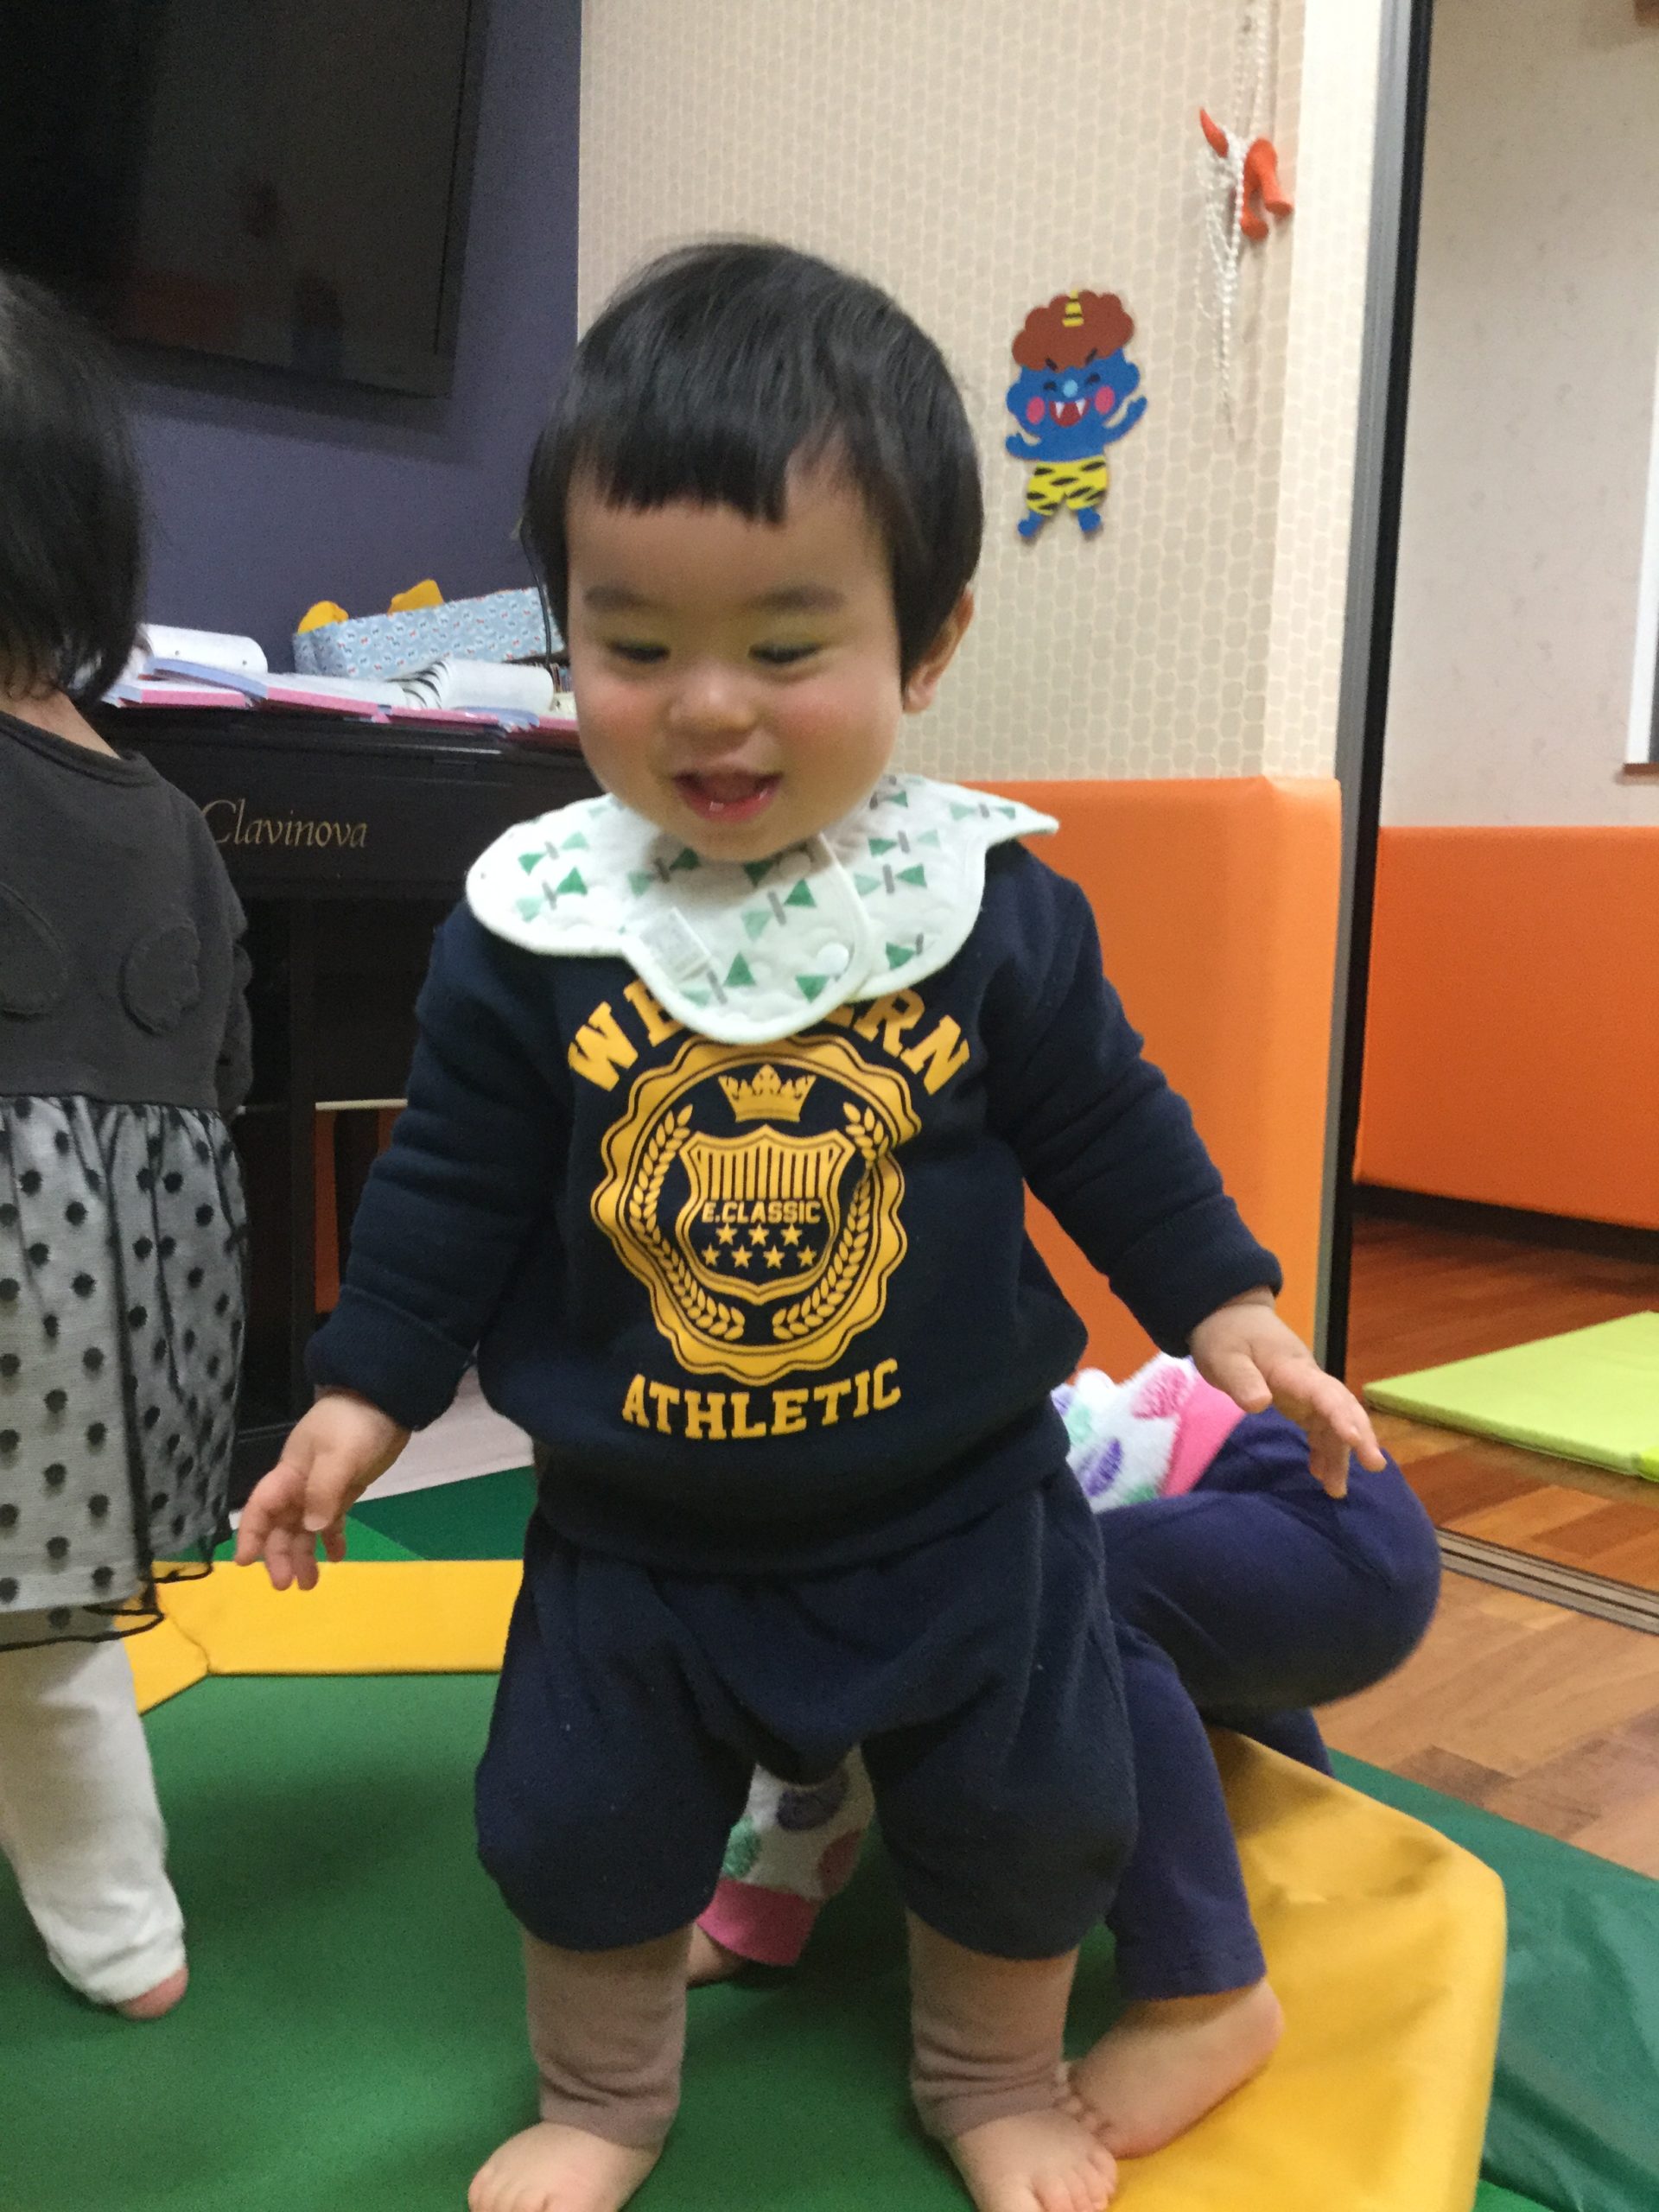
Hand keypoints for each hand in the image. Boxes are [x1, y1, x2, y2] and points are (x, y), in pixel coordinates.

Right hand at [234, 1391, 409, 1590]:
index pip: (261, 1507)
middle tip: (286, 1585)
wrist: (385, 1400)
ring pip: (304, 1528)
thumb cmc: (354, 1424)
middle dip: (278, 1554)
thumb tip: (311, 1527)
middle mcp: (299, 1485)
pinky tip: (337, 1558)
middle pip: (280, 1525)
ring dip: (303, 1554)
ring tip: (309, 1584)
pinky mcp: (344, 1490)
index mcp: (289, 1473)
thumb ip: (324, 1491)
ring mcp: (321, 1488)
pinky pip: (331, 1520)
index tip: (244, 1562)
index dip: (250, 1534)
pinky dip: (331, 1539)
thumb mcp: (339, 1455)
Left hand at [1187, 1291, 1383, 1498]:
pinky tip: (1320, 1473)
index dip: (1341, 1416)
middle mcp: (1307, 1380)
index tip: (1355, 1440)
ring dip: (1339, 1453)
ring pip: (1332, 1422)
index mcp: (1292, 1368)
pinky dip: (1322, 1449)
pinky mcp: (1298, 1401)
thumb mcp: (1223, 1356)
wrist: (1229, 1316)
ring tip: (1337, 1490)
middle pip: (1342, 1407)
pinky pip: (1319, 1427)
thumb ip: (1241, 1379)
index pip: (1324, 1392)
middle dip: (1361, 1436)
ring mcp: (1305, 1391)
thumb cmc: (1226, 1335)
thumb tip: (1261, 1404)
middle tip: (1375, 1465)